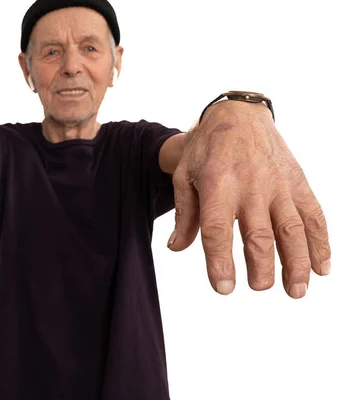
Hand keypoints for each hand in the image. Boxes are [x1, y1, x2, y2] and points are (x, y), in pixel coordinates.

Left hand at [168, 100, 330, 298]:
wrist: (238, 114)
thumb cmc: (206, 148)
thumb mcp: (184, 175)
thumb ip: (184, 214)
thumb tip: (176, 247)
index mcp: (216, 185)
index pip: (217, 230)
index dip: (220, 261)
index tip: (223, 288)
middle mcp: (250, 185)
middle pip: (258, 234)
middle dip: (261, 267)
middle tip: (257, 287)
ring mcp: (278, 184)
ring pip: (291, 229)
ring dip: (296, 262)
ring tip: (295, 291)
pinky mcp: (297, 182)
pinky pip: (313, 214)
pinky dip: (320, 242)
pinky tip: (322, 268)